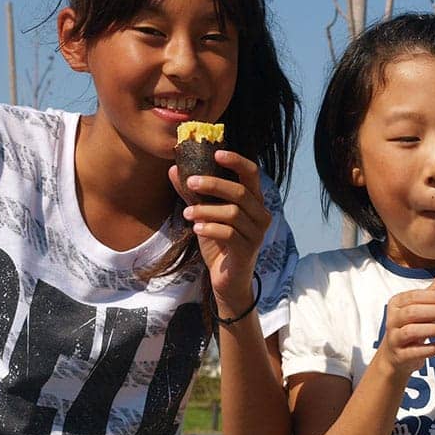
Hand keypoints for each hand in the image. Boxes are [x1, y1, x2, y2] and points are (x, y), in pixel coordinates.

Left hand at [170, 149, 271, 315]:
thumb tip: (174, 170)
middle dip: (213, 184)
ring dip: (206, 210)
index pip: (252, 174)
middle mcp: (261, 214)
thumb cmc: (219, 243)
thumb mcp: (204, 215)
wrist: (227, 280)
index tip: (216, 154)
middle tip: (190, 182)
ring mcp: (257, 233)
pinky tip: (196, 228)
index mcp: (253, 201)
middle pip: (240, 191)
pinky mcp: (248, 250)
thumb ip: (193, 194)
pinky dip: (209, 228)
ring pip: (232, 213)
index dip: (237, 161)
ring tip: (187, 213)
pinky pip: (229, 233)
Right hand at [373, 265, 434, 379]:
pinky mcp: (400, 354)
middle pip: (413, 312)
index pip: (415, 296)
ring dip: (434, 329)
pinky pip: (415, 351)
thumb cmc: (412, 325)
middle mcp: (393, 318)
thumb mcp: (423, 305)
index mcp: (397, 302)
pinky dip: (431, 348)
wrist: (395, 355)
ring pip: (412, 331)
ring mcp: (394, 337)